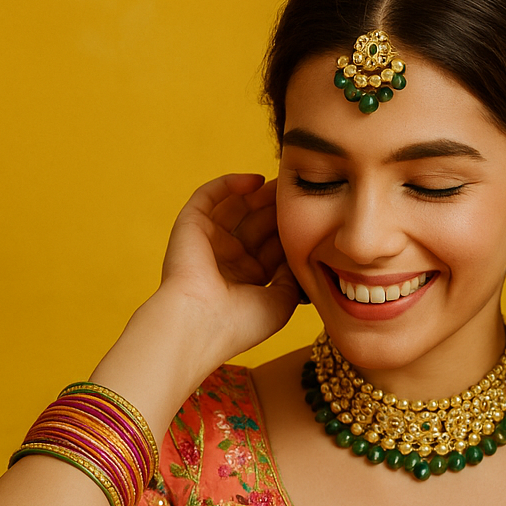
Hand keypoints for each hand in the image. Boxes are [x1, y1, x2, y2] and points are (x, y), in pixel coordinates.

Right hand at [157, 173, 301, 371]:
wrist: (200, 324)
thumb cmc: (241, 322)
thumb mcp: (282, 300)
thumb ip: (293, 273)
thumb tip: (302, 251)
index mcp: (247, 279)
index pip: (272, 245)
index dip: (291, 230)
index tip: (315, 216)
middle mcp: (227, 259)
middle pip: (257, 223)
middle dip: (278, 209)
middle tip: (299, 193)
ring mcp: (208, 241)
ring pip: (236, 207)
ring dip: (259, 195)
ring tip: (281, 184)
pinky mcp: (190, 226)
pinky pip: (209, 196)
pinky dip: (231, 184)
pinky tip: (256, 181)